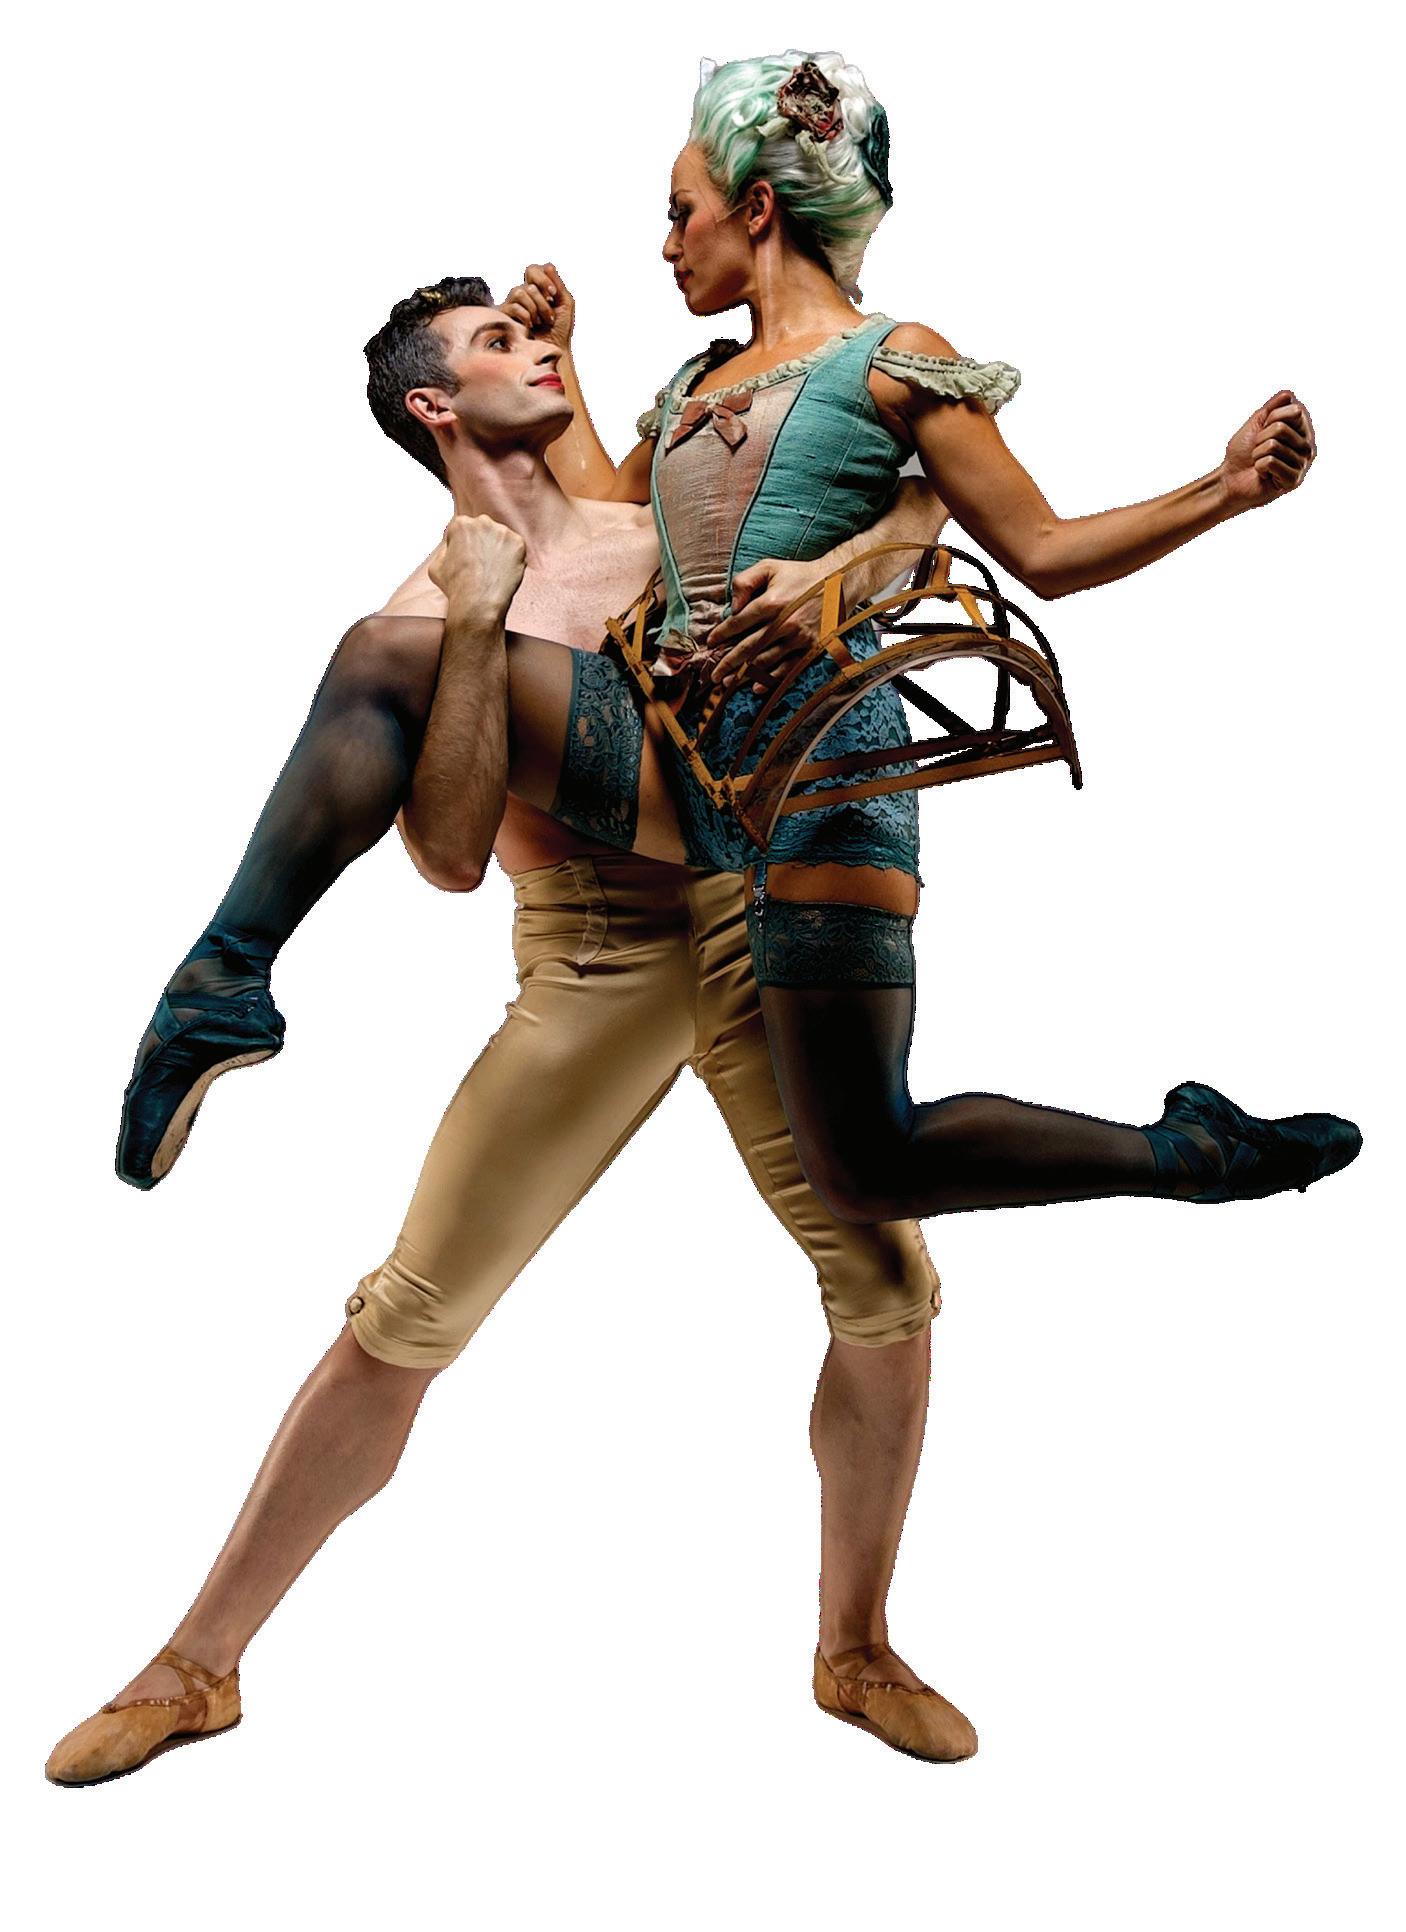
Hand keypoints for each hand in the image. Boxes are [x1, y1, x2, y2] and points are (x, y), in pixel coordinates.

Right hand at [428, 514, 526, 618]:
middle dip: (482, 544)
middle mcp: (482, 522)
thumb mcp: (435, 565)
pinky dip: (511, 559)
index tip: (466, 561)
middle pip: (483, 530)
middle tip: (480, 566)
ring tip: (492, 571)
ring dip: (497, 550)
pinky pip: (515, 548)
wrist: (478, 603)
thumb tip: (451, 547)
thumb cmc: (456, 587)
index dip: (463, 547)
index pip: (463, 529)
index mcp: (461, 524)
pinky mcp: (518, 543)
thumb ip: (444, 550)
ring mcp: (503, 532)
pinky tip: (502, 571)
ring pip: (500, 538)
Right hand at [500, 262, 574, 354]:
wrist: (551, 351)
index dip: (543, 279)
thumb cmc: (560, 329)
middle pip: (529, 284)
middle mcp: (523, 293)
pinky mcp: (505, 316)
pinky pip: (513, 306)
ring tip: (540, 323)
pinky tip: (530, 327)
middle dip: (543, 303)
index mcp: (537, 288)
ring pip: (520, 293)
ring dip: (535, 310)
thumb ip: (558, 284)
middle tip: (550, 318)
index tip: (553, 294)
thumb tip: (548, 266)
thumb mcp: (565, 304)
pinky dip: (526, 317)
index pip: (533, 270)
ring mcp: (512, 303)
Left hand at [704, 558, 836, 694]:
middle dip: (727, 662)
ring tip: (727, 682)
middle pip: (749, 647)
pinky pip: (788, 668)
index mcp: (772, 601)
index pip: (739, 622)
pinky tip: (756, 687)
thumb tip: (732, 606)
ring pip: (765, 661)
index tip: (710, 643)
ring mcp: (799, 637)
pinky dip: (771, 679)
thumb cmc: (799, 574)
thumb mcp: (769, 567)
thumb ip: (745, 581)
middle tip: (713, 674)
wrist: (838, 581)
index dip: (722, 634)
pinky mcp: (811, 647)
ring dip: (744, 674)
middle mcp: (784, 622)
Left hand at [1220, 390, 1316, 507]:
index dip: (1270, 418)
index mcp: (1302, 431)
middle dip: (1261, 438)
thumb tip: (1288, 394)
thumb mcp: (1257, 421)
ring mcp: (1302, 465)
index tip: (1264, 431)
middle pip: (1281, 428)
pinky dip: (1259, 467)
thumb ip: (1273, 407)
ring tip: (1260, 462)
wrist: (1230, 478)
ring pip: (1273, 445)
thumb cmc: (1244, 451)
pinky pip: (1270, 462)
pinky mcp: (1293, 480)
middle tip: (1259, 450)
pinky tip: (1263, 475)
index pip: (1294, 411)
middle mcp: (1307, 447)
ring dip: (1257, 454)